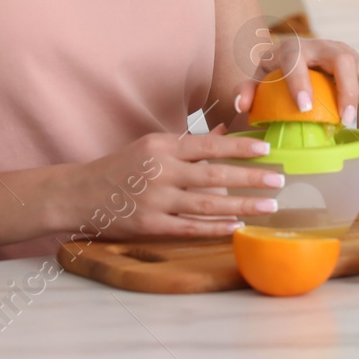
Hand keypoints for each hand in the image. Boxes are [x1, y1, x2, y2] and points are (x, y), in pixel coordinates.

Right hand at [63, 127, 285, 241]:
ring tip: (268, 206)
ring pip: (207, 204)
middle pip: (214, 175)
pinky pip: (190, 228)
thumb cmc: (121, 167)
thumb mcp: (152, 145)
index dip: (239, 148)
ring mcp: (155, 200)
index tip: (265, 150)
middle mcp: (160, 171)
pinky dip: (215, 228)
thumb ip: (189, 143)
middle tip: (279, 180)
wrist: (79, 194)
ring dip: (242, 206)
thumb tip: (226, 130)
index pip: (208, 145)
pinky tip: (237, 227)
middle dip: (250, 178)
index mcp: (162, 146)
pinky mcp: (150, 225)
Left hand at [234, 36, 358, 126]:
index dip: (301, 83)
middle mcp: (320, 45)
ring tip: (346, 117)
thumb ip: (246, 90)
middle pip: (341, 59)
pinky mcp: (354, 61)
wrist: (293, 58)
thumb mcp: (257, 79)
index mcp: (291, 48)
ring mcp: (341, 51)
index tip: (304, 108)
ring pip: (358, 67)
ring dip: (356, 93)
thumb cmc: (275, 72)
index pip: (297, 60)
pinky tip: (346, 109)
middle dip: (346, 88)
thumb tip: (242, 105)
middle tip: (344, 118)